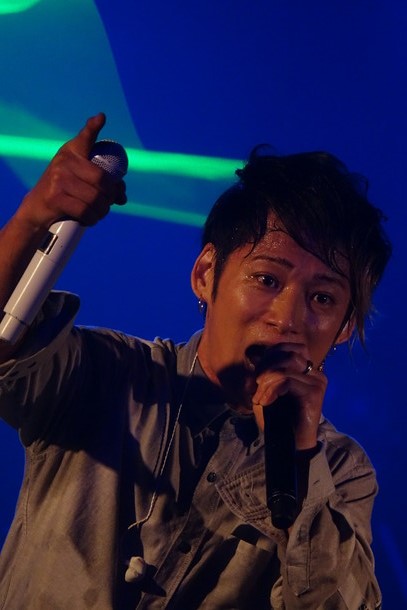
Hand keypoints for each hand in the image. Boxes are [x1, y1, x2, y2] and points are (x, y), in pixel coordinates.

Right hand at [16, 113, 126, 231]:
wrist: (36, 208)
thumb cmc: (64, 192)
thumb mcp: (80, 181)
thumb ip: (102, 184)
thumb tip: (123, 196)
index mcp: (72, 153)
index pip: (85, 138)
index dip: (93, 127)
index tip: (101, 118)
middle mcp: (65, 162)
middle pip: (102, 180)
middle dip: (110, 197)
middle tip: (108, 203)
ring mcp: (59, 179)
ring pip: (96, 198)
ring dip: (102, 211)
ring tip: (98, 212)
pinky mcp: (55, 198)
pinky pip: (85, 211)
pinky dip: (92, 219)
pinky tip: (90, 219)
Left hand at [250, 343, 326, 449]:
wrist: (289, 444)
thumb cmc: (277, 419)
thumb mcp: (265, 391)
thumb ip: (263, 372)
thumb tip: (255, 354)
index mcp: (306, 370)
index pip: (289, 347)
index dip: (269, 356)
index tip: (258, 375)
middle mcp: (315, 373)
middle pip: (287, 354)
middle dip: (265, 367)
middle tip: (255, 387)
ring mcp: (317, 382)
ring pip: (285, 368)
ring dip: (266, 382)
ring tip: (260, 398)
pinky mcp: (314, 392)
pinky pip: (287, 380)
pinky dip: (271, 390)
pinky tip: (266, 402)